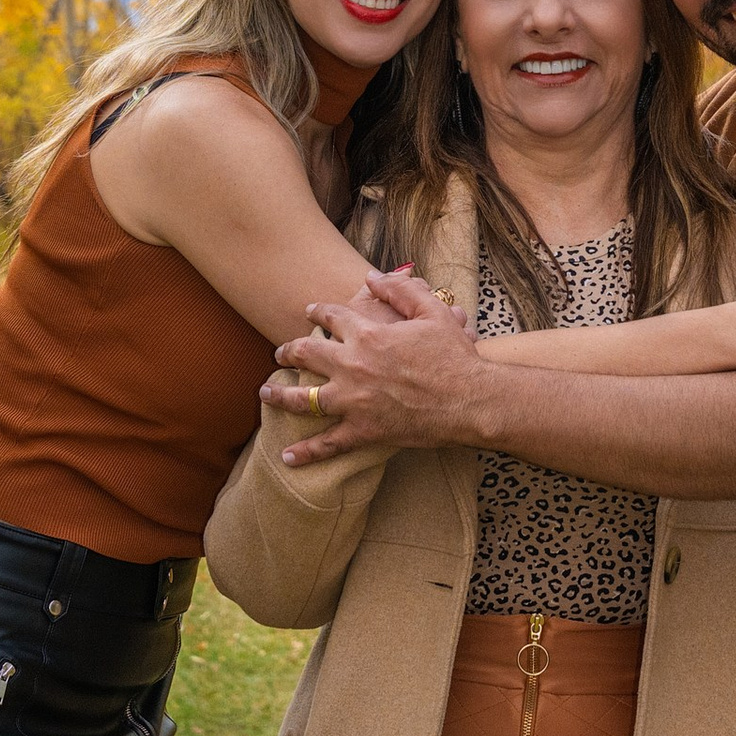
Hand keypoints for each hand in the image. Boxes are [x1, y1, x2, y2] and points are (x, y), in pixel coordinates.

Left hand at [266, 267, 488, 463]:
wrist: (470, 401)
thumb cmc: (454, 356)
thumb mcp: (432, 312)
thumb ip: (400, 289)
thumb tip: (371, 278)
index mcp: (368, 335)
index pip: (331, 318)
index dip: (317, 312)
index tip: (309, 312)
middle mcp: (352, 366)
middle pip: (306, 354)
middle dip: (288, 351)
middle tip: (278, 353)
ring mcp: (354, 402)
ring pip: (304, 399)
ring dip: (280, 394)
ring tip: (265, 392)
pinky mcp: (363, 431)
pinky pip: (327, 444)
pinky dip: (305, 452)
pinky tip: (286, 456)